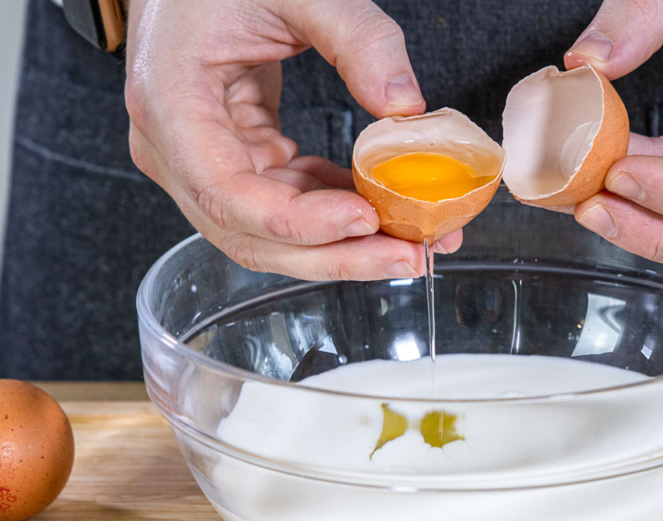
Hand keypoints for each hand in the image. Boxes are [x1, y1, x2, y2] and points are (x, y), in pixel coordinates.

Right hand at [125, 0, 459, 280]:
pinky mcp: (235, 163)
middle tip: (410, 257)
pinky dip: (335, 214)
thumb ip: (358, 38)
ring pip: (272, 236)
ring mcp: (201, 163)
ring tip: (411, 243)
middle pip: (253, 235)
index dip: (299, 222)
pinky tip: (382, 211)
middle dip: (337, 254)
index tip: (365, 217)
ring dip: (344, 246)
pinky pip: (285, 207)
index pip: (227, 194)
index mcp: (169, 104)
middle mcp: (174, 150)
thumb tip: (406, 107)